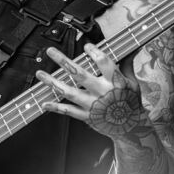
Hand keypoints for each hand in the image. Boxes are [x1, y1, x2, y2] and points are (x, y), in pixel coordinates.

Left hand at [36, 44, 150, 143]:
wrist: (131, 128)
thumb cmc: (131, 102)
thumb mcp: (133, 82)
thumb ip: (127, 65)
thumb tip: (132, 48)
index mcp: (115, 82)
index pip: (104, 63)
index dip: (94, 53)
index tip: (86, 46)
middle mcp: (101, 92)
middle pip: (80, 74)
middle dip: (63, 61)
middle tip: (50, 51)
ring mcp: (92, 105)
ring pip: (69, 92)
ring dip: (53, 82)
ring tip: (40, 73)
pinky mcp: (87, 116)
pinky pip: (68, 111)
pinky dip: (55, 107)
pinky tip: (44, 103)